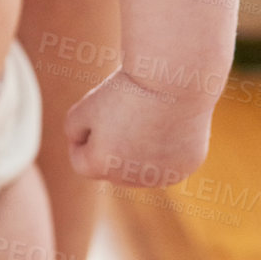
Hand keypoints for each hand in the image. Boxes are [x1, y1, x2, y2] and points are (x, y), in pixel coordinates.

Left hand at [63, 69, 216, 187]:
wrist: (175, 80)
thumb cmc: (126, 91)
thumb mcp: (85, 107)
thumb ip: (74, 130)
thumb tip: (83, 146)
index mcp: (102, 166)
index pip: (80, 161)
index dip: (83, 134)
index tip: (96, 110)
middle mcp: (132, 180)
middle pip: (112, 166)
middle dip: (112, 144)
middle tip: (126, 110)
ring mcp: (162, 176)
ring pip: (141, 166)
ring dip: (139, 149)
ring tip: (148, 117)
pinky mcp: (186, 167)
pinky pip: (168, 160)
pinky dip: (166, 145)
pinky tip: (170, 122)